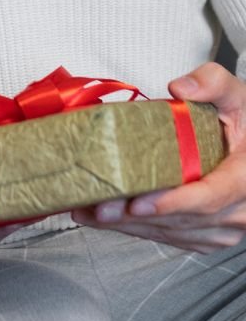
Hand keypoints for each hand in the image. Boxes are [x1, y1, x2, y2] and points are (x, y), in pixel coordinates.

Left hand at [72, 62, 245, 252]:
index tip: (137, 203)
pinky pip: (172, 237)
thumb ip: (214, 83)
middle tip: (97, 207)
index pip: (208, 197)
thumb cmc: (245, 122)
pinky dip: (139, 229)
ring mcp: (224, 227)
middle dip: (136, 217)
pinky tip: (110, 220)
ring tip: (90, 212)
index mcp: (245, 178)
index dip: (171, 203)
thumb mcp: (237, 95)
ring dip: (130, 226)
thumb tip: (181, 89)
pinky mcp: (209, 234)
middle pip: (182, 221)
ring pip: (173, 233)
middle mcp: (238, 211)